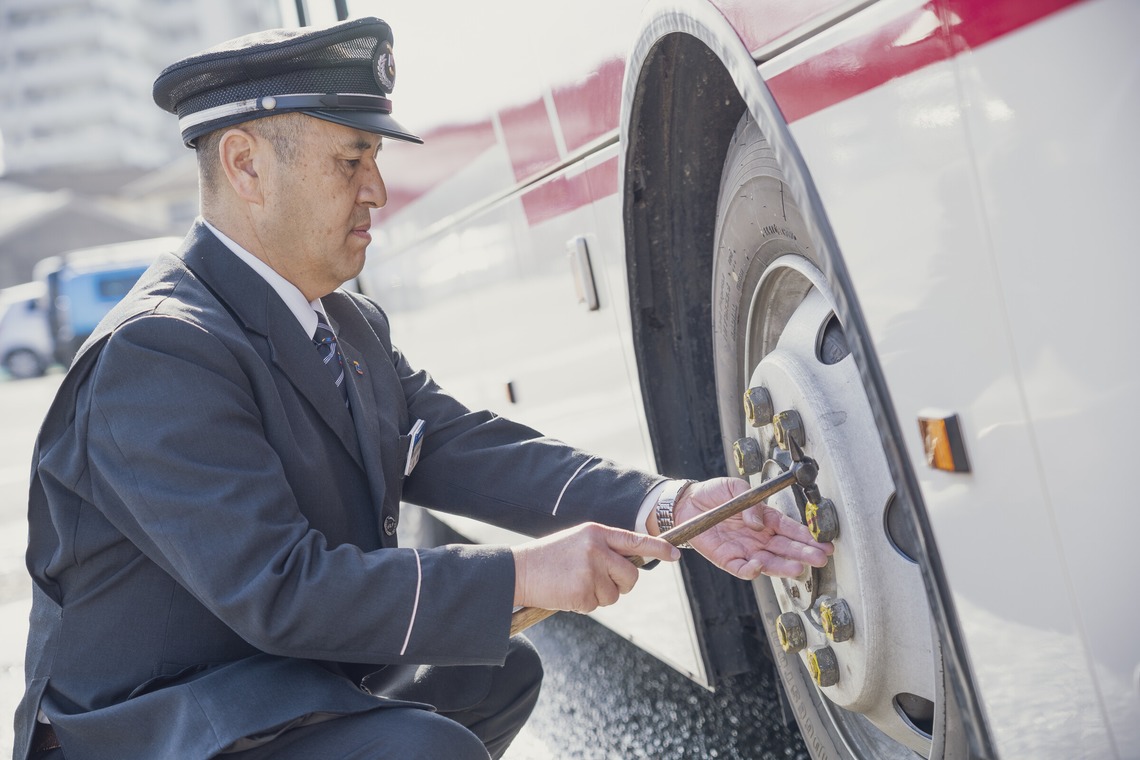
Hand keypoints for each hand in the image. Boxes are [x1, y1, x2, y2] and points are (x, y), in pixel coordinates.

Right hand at [511, 523, 679, 611]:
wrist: (518, 570)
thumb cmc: (550, 558)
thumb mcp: (579, 542)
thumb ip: (605, 548)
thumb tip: (631, 565)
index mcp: (597, 532)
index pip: (636, 540)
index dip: (658, 549)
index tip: (675, 556)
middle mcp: (597, 549)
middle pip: (631, 576)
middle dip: (622, 585)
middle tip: (600, 583)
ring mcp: (590, 570)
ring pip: (615, 595)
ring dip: (599, 596)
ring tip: (575, 584)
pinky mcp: (582, 592)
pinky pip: (597, 605)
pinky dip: (584, 604)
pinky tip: (567, 592)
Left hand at [669, 477, 832, 578]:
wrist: (687, 503)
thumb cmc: (714, 494)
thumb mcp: (735, 488)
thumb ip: (751, 501)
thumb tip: (759, 521)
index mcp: (764, 519)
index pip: (790, 529)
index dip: (806, 536)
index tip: (822, 542)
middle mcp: (759, 537)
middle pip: (785, 548)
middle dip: (804, 553)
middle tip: (820, 558)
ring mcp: (745, 549)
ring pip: (769, 562)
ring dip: (784, 566)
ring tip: (798, 568)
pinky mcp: (728, 559)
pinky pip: (742, 569)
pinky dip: (751, 570)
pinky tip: (759, 566)